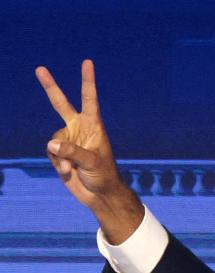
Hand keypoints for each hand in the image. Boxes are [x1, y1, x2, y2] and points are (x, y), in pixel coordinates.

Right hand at [36, 59, 142, 242]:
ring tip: (73, 169)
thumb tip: (52, 144)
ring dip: (61, 156)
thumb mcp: (92, 163)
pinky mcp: (60, 153)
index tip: (87, 62)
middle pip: (60, 104)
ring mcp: (68, 141)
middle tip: (40, 69)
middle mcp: (79, 129)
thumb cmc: (103, 176)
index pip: (90, 99)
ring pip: (54, 139)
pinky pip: (51, 152)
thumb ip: (72, 152)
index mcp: (94, 126)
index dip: (87, 81)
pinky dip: (57, 163)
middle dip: (50, 87)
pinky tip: (68, 173)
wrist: (99, 195)